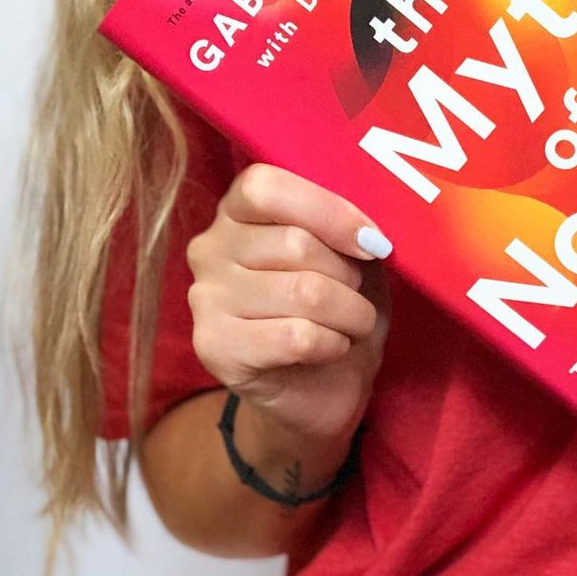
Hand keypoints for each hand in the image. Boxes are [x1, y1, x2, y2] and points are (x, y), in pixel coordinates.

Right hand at [186, 163, 391, 444]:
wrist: (323, 388)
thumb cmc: (338, 306)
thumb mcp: (351, 255)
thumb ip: (349, 226)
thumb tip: (368, 231)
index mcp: (238, 209)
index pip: (267, 187)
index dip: (328, 211)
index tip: (372, 242)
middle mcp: (210, 247)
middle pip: (296, 243)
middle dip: (349, 275)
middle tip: (358, 295)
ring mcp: (205, 297)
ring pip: (304, 292)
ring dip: (350, 313)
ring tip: (353, 324)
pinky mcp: (214, 347)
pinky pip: (296, 336)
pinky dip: (333, 344)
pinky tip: (331, 348)